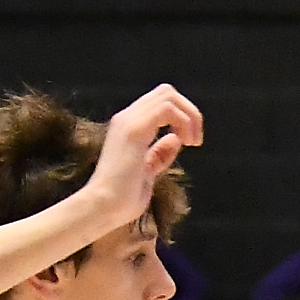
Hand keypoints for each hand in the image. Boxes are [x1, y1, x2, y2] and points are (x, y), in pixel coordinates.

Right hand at [86, 84, 202, 223]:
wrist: (104, 207)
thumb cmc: (122, 198)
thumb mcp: (147, 173)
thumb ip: (159, 154)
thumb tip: (175, 139)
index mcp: (129, 127)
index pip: (160, 102)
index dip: (182, 116)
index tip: (191, 142)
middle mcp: (127, 118)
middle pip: (166, 92)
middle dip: (190, 111)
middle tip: (195, 140)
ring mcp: (128, 121)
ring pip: (168, 96)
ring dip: (189, 116)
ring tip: (193, 141)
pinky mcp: (134, 130)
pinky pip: (167, 110)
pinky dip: (184, 122)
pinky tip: (186, 142)